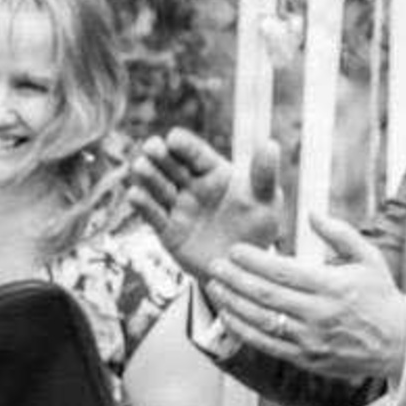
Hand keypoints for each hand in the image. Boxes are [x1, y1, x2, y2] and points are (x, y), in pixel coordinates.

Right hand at [128, 128, 282, 283]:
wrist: (242, 268)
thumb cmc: (258, 229)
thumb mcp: (266, 202)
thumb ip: (264, 174)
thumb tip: (270, 143)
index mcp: (215, 174)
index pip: (197, 155)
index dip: (184, 145)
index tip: (173, 138)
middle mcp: (193, 187)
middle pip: (172, 166)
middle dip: (160, 155)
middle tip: (151, 146)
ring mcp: (178, 208)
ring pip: (159, 188)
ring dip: (148, 176)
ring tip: (140, 166)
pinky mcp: (168, 230)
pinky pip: (154, 216)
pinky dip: (143, 205)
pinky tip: (135, 195)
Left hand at [204, 213, 405, 380]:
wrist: (400, 344)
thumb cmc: (381, 297)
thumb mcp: (369, 258)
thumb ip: (340, 233)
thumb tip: (312, 213)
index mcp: (332, 286)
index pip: (282, 271)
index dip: (253, 260)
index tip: (233, 250)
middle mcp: (318, 313)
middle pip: (265, 294)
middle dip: (235, 278)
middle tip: (214, 265)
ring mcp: (310, 338)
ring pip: (261, 319)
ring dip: (232, 303)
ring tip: (214, 287)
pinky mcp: (305, 357)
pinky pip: (265, 344)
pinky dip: (242, 329)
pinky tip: (227, 315)